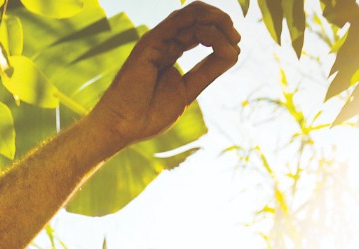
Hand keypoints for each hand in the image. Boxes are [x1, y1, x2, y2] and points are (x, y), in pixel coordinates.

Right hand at [88, 1, 240, 149]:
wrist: (122, 126)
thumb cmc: (148, 115)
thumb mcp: (188, 90)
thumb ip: (207, 71)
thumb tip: (233, 52)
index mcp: (171, 51)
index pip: (201, 29)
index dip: (222, 34)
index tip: (235, 48)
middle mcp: (164, 41)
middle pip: (199, 16)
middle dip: (223, 22)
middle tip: (236, 38)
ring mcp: (157, 40)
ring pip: (193, 12)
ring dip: (217, 19)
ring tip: (230, 36)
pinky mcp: (151, 41)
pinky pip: (180, 21)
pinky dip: (203, 26)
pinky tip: (214, 38)